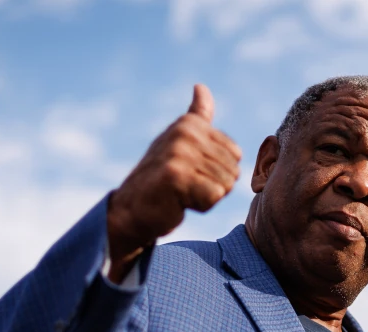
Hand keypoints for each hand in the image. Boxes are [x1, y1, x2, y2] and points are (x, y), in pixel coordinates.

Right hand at [106, 84, 241, 280]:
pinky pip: (213, 196)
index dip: (219, 172)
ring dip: (206, 196)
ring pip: (225, 185)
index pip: (236, 155)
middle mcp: (184, 133)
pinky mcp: (175, 176)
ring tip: (181, 192)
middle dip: (214, 186)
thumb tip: (201, 86)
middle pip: (232, 171)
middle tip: (186, 186)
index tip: (192, 172)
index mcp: (190, 124)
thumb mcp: (180, 142)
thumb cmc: (162, 178)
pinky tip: (179, 201)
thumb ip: (196, 116)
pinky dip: (200, 206)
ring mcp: (179, 153)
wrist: (132, 209)